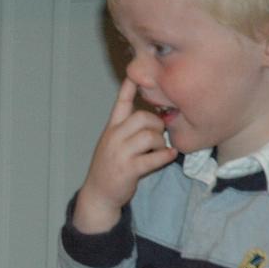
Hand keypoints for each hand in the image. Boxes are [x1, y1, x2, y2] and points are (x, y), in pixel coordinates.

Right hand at [73, 79, 176, 233]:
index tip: (135, 73)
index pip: (121, 103)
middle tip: (160, 134)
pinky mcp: (129, 169)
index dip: (129, 88)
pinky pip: (153, 157)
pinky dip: (165, 156)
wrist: (99, 194)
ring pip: (149, 136)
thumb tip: (153, 117)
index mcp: (111, 128)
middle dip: (157, 124)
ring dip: (161, 142)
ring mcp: (120, 153)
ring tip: (161, 149)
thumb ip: (128, 129)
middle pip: (142, 117)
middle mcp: (114, 137)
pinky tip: (169, 155)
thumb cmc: (111, 167)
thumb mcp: (113, 143)